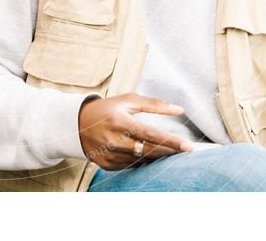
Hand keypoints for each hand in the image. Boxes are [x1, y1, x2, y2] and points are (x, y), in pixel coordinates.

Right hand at [78, 93, 193, 169]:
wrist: (78, 124)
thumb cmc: (107, 109)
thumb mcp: (128, 101)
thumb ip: (154, 104)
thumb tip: (179, 110)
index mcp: (120, 121)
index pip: (150, 134)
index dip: (170, 141)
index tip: (188, 146)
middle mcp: (114, 140)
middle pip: (149, 150)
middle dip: (170, 151)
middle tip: (185, 150)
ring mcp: (110, 155)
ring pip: (142, 160)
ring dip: (157, 156)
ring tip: (169, 150)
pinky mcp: (107, 165)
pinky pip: (132, 165)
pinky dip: (143, 160)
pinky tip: (149, 153)